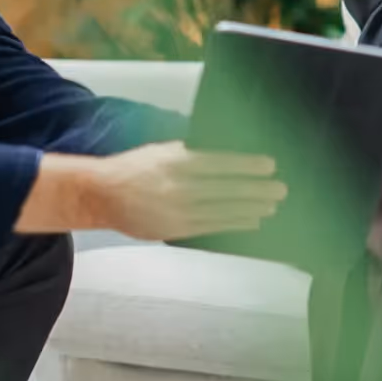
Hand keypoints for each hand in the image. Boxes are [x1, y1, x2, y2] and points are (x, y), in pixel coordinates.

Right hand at [89, 141, 286, 240]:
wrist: (100, 194)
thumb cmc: (135, 168)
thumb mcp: (162, 150)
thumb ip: (191, 152)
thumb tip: (227, 153)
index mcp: (175, 162)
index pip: (219, 164)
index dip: (246, 165)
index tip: (269, 165)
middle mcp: (177, 187)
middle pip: (225, 189)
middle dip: (256, 190)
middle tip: (280, 188)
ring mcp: (175, 211)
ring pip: (221, 211)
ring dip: (250, 208)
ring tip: (272, 205)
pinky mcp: (173, 229)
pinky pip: (211, 227)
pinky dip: (234, 223)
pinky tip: (252, 220)